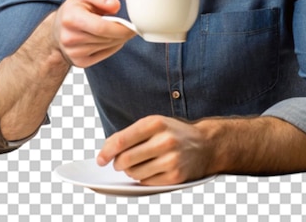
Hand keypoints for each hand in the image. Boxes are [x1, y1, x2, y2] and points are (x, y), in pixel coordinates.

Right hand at [53, 0, 135, 67]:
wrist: (58, 30)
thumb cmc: (76, 8)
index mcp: (70, 17)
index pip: (102, 27)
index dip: (121, 24)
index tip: (131, 19)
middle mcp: (69, 37)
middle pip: (107, 37)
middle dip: (124, 31)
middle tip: (134, 25)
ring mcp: (73, 52)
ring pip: (108, 45)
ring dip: (120, 37)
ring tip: (122, 28)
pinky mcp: (79, 62)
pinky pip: (105, 55)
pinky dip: (114, 46)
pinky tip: (112, 37)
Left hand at [96, 115, 211, 184]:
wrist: (205, 144)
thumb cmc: (173, 133)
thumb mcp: (154, 124)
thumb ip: (131, 134)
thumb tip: (107, 151)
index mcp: (156, 123)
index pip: (123, 140)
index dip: (107, 151)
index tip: (100, 160)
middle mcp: (164, 140)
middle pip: (126, 160)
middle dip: (117, 164)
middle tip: (118, 164)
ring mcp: (171, 159)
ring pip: (135, 173)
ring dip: (130, 172)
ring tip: (136, 165)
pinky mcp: (176, 176)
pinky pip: (147, 182)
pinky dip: (143, 179)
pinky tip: (149, 170)